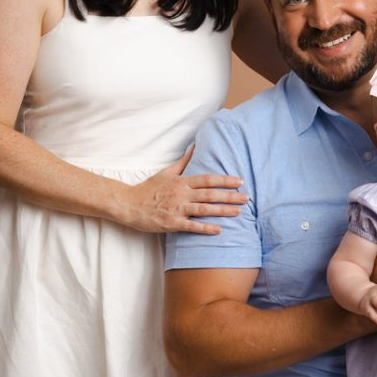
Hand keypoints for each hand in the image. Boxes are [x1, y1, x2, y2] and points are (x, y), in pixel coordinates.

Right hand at [123, 146, 247, 233]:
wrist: (129, 204)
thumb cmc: (148, 188)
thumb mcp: (166, 172)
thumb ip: (183, 161)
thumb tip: (195, 146)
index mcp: (182, 182)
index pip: (208, 179)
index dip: (225, 180)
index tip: (240, 181)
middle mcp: (182, 194)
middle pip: (210, 194)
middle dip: (230, 195)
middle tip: (247, 197)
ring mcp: (177, 209)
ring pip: (204, 209)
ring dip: (223, 210)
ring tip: (239, 212)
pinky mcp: (172, 223)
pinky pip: (192, 226)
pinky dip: (206, 228)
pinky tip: (219, 230)